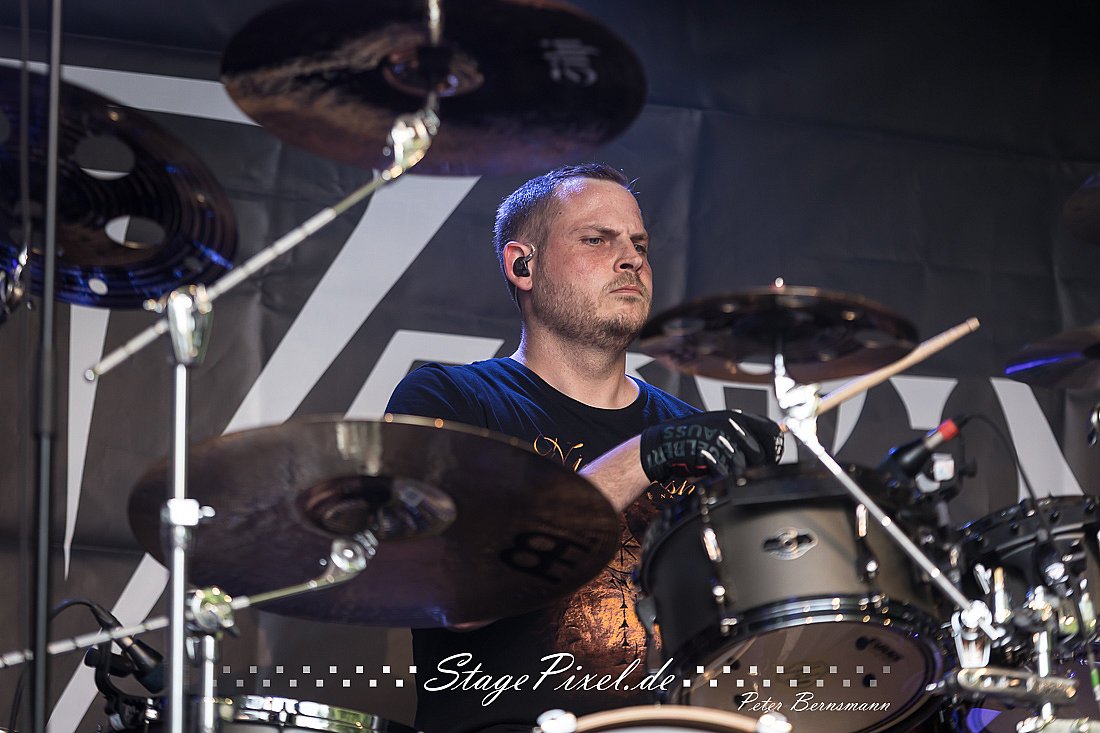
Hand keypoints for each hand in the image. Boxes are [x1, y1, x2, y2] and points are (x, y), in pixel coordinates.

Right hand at [640, 410, 781, 483]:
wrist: (667, 442)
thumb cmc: (698, 435)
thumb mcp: (723, 424)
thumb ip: (749, 429)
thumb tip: (780, 431)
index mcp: (737, 417)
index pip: (771, 431)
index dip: (775, 448)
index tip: (773, 457)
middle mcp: (732, 426)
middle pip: (761, 455)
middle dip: (754, 465)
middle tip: (738, 464)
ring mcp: (721, 441)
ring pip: (744, 467)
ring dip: (735, 472)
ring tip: (720, 464)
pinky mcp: (712, 456)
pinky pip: (728, 475)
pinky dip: (722, 476)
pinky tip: (713, 469)